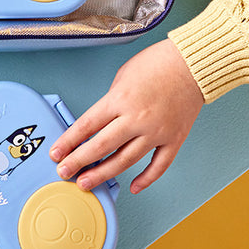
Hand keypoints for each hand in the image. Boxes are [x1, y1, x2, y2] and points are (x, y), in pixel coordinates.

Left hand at [49, 39, 203, 193]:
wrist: (192, 62)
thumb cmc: (159, 62)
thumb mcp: (124, 74)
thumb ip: (112, 99)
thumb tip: (102, 120)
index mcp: (121, 98)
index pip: (87, 125)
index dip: (68, 142)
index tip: (57, 153)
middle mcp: (137, 118)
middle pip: (101, 147)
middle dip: (78, 162)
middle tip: (65, 172)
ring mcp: (156, 132)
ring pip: (125, 161)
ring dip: (103, 174)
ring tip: (87, 182)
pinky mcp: (174, 139)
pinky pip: (158, 166)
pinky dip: (145, 180)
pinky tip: (133, 187)